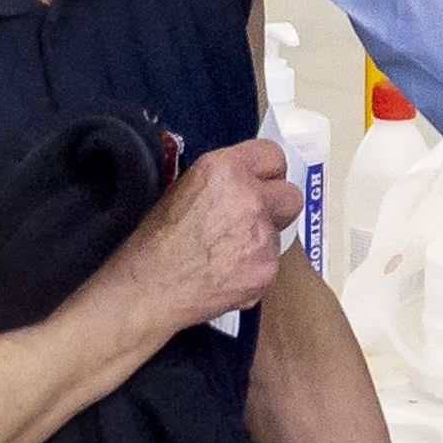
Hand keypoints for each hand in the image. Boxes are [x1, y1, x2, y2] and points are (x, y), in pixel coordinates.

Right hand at [94, 138, 302, 340]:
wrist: (150, 287)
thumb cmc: (156, 241)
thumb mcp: (183, 188)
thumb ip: (223, 181)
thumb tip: (245, 184)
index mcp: (225, 169)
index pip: (273, 155)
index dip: (268, 173)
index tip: (263, 184)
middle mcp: (250, 197)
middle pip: (292, 196)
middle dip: (277, 207)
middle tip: (254, 220)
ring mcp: (263, 235)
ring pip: (279, 234)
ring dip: (261, 242)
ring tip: (226, 254)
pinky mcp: (267, 269)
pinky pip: (270, 265)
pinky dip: (254, 271)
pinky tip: (226, 274)